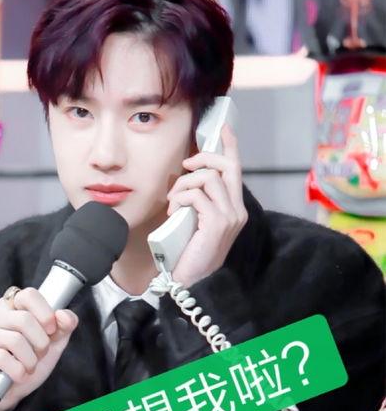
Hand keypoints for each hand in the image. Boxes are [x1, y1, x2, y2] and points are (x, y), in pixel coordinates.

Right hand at [0, 287, 78, 410]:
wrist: (11, 392)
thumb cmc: (28, 362)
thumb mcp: (53, 343)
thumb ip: (64, 326)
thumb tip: (64, 316)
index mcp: (10, 306)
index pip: (29, 295)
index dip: (46, 315)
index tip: (51, 331)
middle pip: (24, 319)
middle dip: (40, 343)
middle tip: (38, 355)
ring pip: (15, 340)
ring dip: (30, 361)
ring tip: (27, 367)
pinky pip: (1, 357)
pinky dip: (17, 371)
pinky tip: (17, 376)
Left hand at [167, 123, 247, 288]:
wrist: (191, 283)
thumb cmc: (190, 253)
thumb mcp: (197, 221)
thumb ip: (200, 201)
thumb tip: (187, 177)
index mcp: (235, 208)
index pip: (236, 169)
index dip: (230, 146)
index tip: (223, 128)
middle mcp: (238, 210)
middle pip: (226, 165)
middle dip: (202, 158)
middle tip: (185, 165)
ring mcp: (230, 217)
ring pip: (208, 178)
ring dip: (184, 184)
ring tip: (173, 201)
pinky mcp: (217, 223)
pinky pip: (197, 195)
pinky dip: (181, 199)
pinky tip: (173, 212)